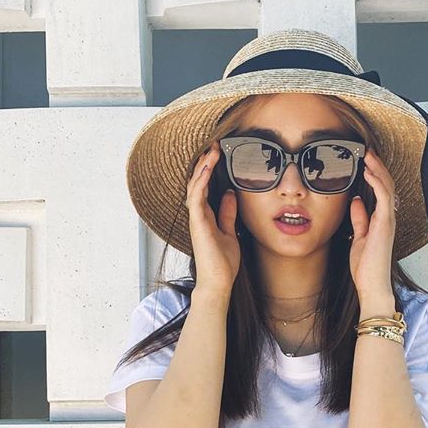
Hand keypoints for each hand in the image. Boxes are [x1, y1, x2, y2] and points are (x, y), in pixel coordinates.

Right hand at [186, 138, 239, 296]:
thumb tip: (231, 194)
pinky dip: (202, 180)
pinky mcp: (197, 223)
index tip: (219, 153)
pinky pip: (196, 196)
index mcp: (206, 215)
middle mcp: (198, 214)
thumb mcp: (230, 232)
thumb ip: (228, 213)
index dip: (210, 169)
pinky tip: (208, 167)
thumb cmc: (222, 262)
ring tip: (212, 150)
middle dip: (205, 162)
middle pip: (198, 182)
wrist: (218, 282)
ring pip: (195, 185)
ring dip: (203, 166)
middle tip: (214, 144)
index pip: (206, 186)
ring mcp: (196, 218)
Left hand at [348, 146, 396, 302]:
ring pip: (387, 186)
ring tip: (366, 154)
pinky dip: (376, 181)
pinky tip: (367, 171)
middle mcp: (387, 217)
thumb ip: (359, 219)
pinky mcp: (385, 224)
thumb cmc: (366, 267)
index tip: (363, 160)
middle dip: (376, 165)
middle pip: (386, 184)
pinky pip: (384, 196)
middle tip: (365, 150)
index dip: (373, 173)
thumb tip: (355, 201)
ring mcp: (388, 220)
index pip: (380, 190)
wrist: (372, 286)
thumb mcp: (359, 238)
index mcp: (381, 219)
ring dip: (377, 168)